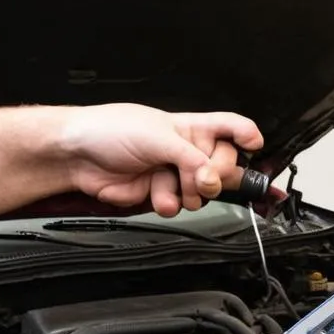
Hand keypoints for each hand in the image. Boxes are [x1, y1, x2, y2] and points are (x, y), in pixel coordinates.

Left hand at [64, 104, 263, 216]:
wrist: (79, 157)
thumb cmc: (110, 131)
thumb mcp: (158, 136)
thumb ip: (191, 158)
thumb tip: (212, 178)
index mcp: (191, 127)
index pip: (229, 127)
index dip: (246, 135)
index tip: (254, 146)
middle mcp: (187, 150)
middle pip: (224, 167)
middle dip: (214, 176)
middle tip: (202, 178)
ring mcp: (175, 174)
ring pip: (203, 192)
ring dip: (188, 192)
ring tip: (168, 182)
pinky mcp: (162, 194)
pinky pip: (181, 205)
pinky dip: (169, 203)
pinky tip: (156, 195)